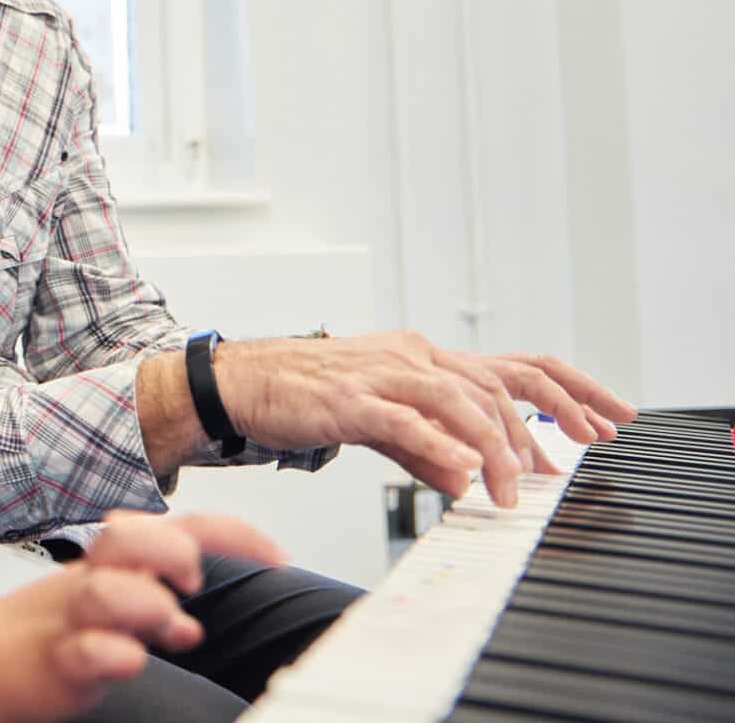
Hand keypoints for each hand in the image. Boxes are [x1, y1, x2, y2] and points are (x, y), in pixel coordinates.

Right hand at [0, 513, 284, 722]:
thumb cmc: (45, 632)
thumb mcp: (104, 607)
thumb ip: (147, 604)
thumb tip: (188, 623)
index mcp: (109, 564)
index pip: (174, 527)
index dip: (230, 534)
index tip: (277, 556)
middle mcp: (90, 581)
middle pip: (127, 539)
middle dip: (172, 552)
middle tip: (192, 583)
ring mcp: (69, 619)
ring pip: (106, 592)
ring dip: (147, 606)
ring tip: (170, 630)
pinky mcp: (52, 660)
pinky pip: (85, 651)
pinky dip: (112, 655)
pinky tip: (128, 660)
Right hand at [214, 332, 637, 506]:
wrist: (235, 382)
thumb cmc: (300, 397)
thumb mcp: (376, 424)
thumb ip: (423, 447)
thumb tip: (465, 477)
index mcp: (421, 358)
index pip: (513, 366)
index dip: (570, 391)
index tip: (609, 420)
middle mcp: (410, 357)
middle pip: (498, 382)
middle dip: (546, 423)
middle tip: (562, 468)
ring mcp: (380, 375)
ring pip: (460, 400)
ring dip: (496, 447)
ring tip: (511, 487)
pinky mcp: (347, 400)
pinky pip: (404, 421)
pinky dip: (439, 445)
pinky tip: (463, 470)